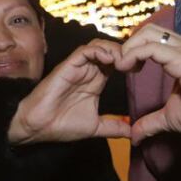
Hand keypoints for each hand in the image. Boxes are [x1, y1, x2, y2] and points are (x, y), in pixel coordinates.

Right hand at [9, 40, 130, 143]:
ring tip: (125, 61)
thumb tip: (132, 134)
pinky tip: (110, 60)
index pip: (117, 61)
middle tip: (138, 61)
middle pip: (111, 49)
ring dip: (114, 49)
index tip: (142, 69)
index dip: (130, 61)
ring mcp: (78, 66)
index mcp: (96, 80)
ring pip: (99, 45)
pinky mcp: (68, 65)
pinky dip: (99, 51)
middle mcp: (88, 70)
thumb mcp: (95, 127)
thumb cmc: (62, 125)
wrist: (38, 128)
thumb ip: (113, 127)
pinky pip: (85, 50)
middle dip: (126, 52)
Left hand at [116, 24, 180, 145]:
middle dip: (129, 44)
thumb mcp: (171, 118)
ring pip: (148, 34)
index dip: (133, 49)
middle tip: (120, 65)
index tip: (123, 68)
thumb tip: (135, 135)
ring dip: (129, 48)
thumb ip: (151, 122)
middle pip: (148, 30)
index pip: (152, 37)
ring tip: (121, 66)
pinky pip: (152, 49)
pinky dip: (135, 55)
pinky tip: (128, 68)